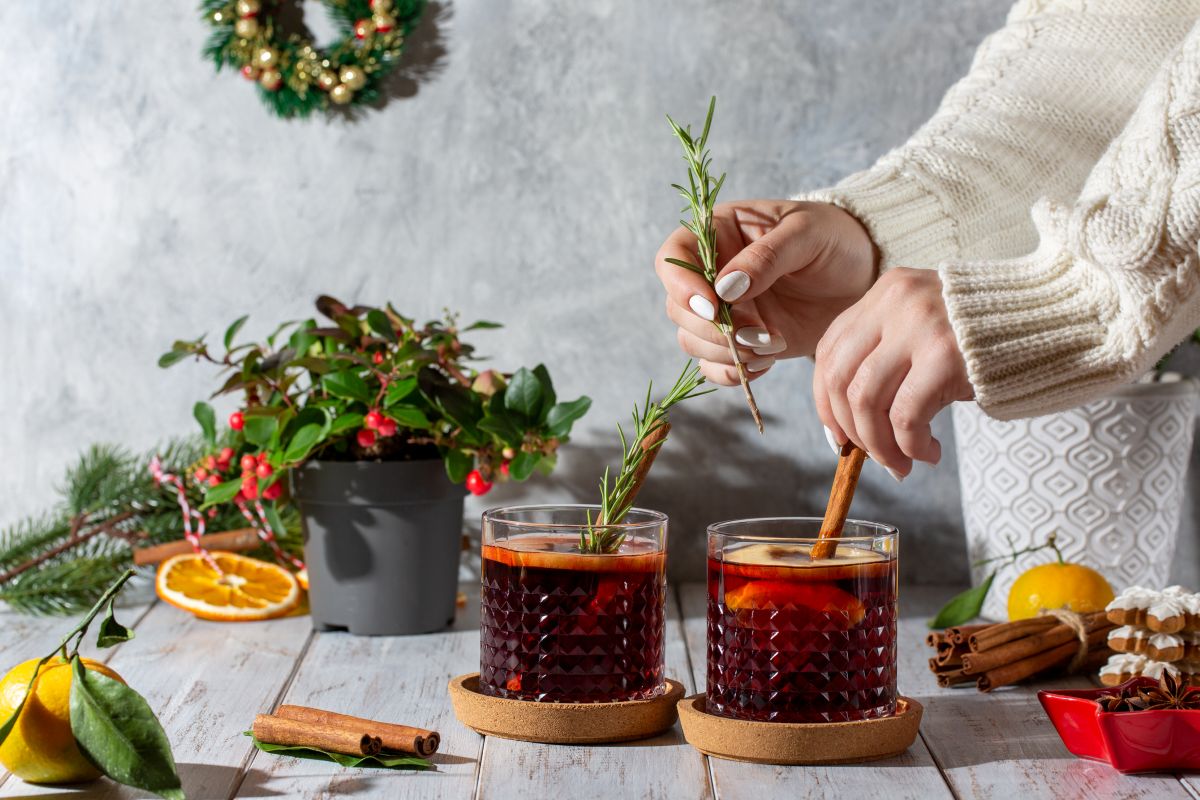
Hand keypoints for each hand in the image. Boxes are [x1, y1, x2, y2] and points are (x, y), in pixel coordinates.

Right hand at [655, 200, 876, 384]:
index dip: (682, 285)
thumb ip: (766, 256)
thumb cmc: (834, 239)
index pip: (673, 258)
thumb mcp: (806, 234)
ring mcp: (724, 311)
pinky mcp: (739, 341)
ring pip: (692, 340)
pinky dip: (735, 372)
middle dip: (712, 328)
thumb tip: (725, 288)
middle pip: (678, 308)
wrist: (862, 275)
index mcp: (718, 233)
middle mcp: (711, 274)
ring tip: (772, 344)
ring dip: (726, 351)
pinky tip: (768, 361)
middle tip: (757, 332)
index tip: (712, 306)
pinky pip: (714, 366)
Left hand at [813, 268, 973, 478]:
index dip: (825, 401)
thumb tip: (850, 423)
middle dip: (851, 429)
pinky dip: (909, 446)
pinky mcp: (947, 356)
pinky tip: (928, 453)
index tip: (839, 435)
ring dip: (879, 445)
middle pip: (841, 378)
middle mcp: (897, 302)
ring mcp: (921, 326)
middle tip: (872, 457)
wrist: (1060, 318)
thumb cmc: (992, 336)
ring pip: (866, 400)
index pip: (829, 351)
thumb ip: (889, 356)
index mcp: (886, 292)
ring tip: (902, 463)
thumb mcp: (928, 327)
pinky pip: (906, 416)